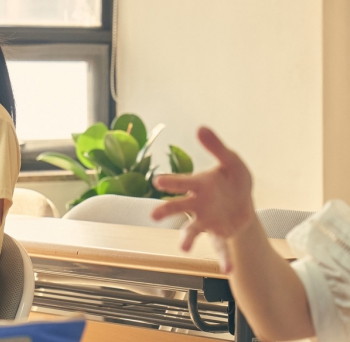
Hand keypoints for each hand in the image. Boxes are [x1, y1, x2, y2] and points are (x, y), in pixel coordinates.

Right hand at [150, 127, 257, 272]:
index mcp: (198, 185)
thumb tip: (200, 127)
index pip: (181, 182)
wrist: (243, 200)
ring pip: (192, 230)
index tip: (158, 181)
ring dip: (187, 239)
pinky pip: (220, 248)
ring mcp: (206, 220)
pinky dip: (223, 259)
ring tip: (183, 248)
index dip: (171, 182)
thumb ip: (216, 147)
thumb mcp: (231, 161)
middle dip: (166, 211)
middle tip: (153, 216)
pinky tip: (228, 270)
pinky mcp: (219, 234)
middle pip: (178, 207)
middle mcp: (197, 204)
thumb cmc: (231, 178)